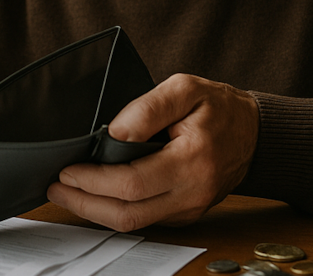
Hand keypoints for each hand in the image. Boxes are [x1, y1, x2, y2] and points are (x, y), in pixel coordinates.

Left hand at [47, 74, 258, 231]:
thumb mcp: (185, 88)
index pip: (132, 182)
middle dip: (85, 202)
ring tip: (68, 194)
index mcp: (192, 160)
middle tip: (57, 187)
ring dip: (96, 211)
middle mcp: (192, 192)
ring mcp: (190, 208)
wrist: (255, 133)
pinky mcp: (186, 214)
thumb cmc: (220, 108)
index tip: (68, 169)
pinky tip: (98, 196)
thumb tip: (113, 132)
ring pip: (134, 224)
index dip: (93, 180)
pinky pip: (145, 220)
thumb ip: (148, 108)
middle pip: (128, 213)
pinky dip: (117, 210)